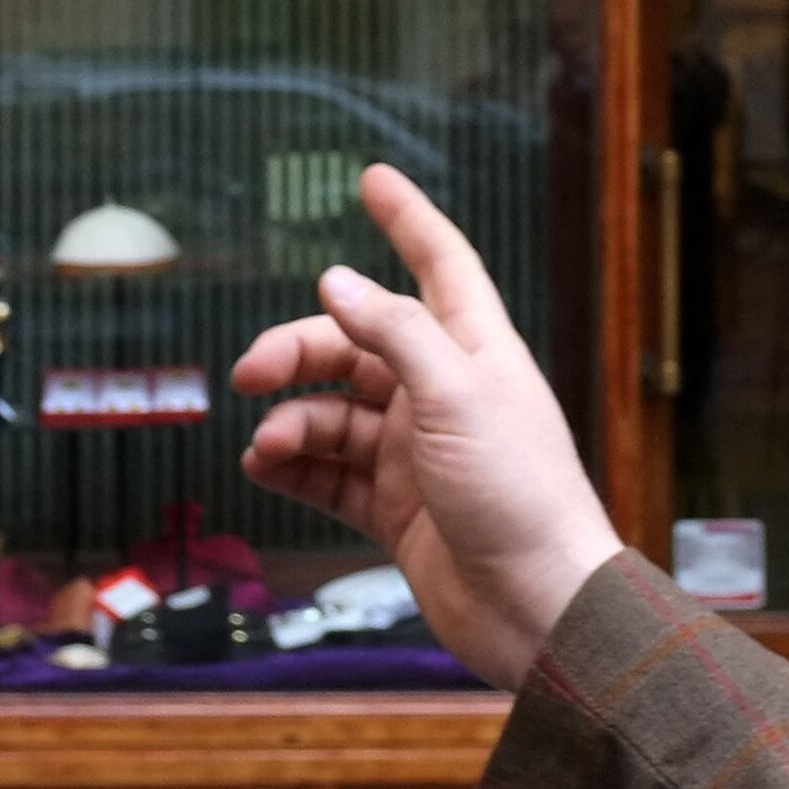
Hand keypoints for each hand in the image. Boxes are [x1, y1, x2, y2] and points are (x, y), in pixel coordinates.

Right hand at [235, 164, 624, 689]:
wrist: (538, 610)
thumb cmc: (519, 496)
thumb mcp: (455, 397)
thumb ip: (393, 334)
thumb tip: (335, 281)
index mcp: (475, 353)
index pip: (440, 265)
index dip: (408, 219)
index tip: (372, 178)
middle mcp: (444, 396)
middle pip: (357, 346)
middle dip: (300, 351)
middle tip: (250, 371)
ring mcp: (417, 454)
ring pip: (334, 414)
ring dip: (292, 421)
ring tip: (266, 444)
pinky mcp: (397, 511)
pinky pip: (329, 474)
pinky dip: (294, 466)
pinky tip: (266, 467)